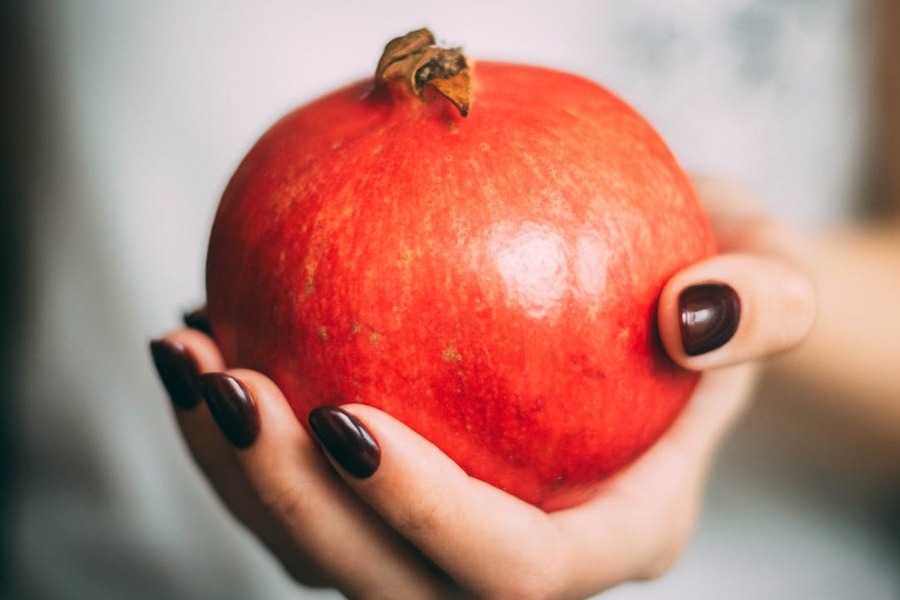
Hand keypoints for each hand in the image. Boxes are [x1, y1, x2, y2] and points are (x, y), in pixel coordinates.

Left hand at [150, 176, 815, 598]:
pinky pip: (303, 493)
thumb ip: (764, 300)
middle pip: (393, 589)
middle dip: (294, 508)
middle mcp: (525, 557)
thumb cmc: (713, 282)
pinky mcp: (398, 495)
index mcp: (616, 533)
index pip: (517, 571)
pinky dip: (239, 432)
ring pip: (326, 554)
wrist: (658, 299)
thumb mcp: (771, 270)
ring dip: (236, 472)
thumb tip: (692, 314)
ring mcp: (450, 535)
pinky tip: (207, 331)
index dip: (423, 517)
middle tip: (229, 384)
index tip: (341, 413)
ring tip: (187, 355)